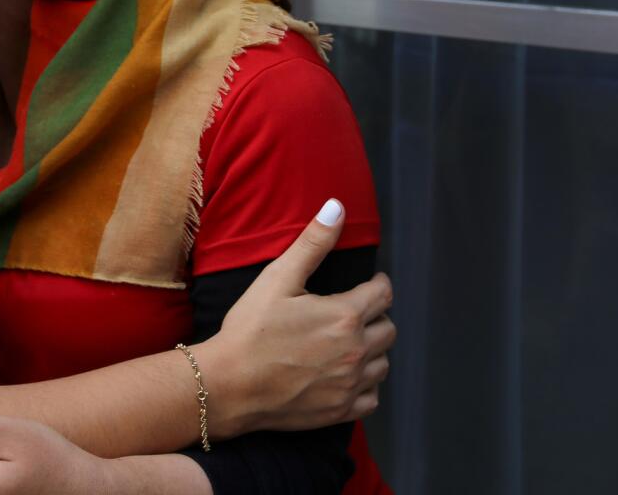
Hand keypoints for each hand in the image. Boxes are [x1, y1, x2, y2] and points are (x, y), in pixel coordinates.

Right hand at [198, 199, 395, 435]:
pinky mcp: (339, 410)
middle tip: (356, 312)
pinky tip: (346, 374)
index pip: (383, 294)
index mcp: (345, 315)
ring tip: (351, 341)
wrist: (229, 385)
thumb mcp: (279, 278)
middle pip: (388, 329)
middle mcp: (355, 350)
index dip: (378, 284)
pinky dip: (365, 385)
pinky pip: (371, 397)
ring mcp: (349, 384)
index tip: (371, 282)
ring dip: (373, 350)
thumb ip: (313, 242)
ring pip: (383, 364)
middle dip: (376, 316)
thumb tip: (337, 207)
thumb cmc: (250, 330)